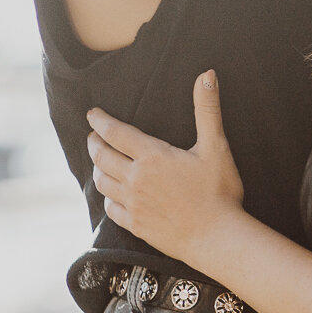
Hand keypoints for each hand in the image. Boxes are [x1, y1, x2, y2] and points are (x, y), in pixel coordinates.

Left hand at [87, 71, 245, 265]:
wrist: (216, 237)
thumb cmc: (219, 191)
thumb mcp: (216, 146)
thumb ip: (207, 109)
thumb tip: (207, 74)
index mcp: (152, 157)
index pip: (116, 133)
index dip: (101, 121)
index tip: (92, 114)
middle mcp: (136, 179)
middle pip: (103, 156)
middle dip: (94, 143)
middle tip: (92, 136)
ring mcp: (133, 204)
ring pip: (102, 182)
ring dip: (98, 168)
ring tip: (100, 162)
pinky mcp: (136, 224)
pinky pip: (110, 208)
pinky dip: (107, 197)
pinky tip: (111, 195)